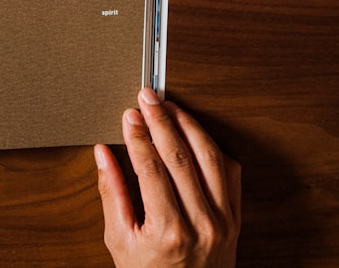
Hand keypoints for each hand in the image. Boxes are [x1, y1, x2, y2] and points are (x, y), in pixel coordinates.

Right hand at [94, 89, 240, 267]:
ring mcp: (223, 220)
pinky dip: (213, 148)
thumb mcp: (119, 240)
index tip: (128, 116)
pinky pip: (229, 173)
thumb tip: (103, 154)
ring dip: (190, 126)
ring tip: (172, 108)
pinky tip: (196, 134)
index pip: (150, 166)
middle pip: (180, 155)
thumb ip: (111, 193)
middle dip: (161, 120)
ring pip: (210, 158)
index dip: (137, 135)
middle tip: (147, 98)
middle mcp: (201, 223)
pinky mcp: (235, 219)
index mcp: (168, 230)